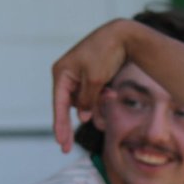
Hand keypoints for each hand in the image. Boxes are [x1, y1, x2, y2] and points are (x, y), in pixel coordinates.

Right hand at [51, 19, 133, 151]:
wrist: (124, 35)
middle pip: (69, 105)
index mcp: (61, 73)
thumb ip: (87, 101)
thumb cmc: (106, 54)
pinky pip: (92, 94)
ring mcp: (78, 76)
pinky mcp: (90, 76)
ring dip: (97, 103)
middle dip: (75, 121)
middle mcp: (67, 74)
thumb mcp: (95, 80)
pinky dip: (101, 96)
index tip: (60, 143)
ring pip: (84, 101)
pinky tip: (112, 92)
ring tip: (111, 93)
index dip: (59, 125)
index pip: (59, 104)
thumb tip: (81, 117)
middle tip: (66, 148)